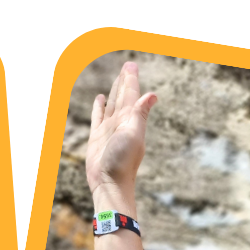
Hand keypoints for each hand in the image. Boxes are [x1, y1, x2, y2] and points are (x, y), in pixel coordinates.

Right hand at [87, 61, 158, 200]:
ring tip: (117, 79)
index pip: (132, 94)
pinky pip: (98, 116)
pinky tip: (100, 99)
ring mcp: (108, 128)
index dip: (131, 79)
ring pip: (111, 103)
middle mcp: (120, 121)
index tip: (131, 65)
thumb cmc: (123, 162)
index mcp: (130, 119)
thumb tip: (152, 95)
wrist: (110, 183)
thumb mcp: (133, 135)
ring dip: (114, 91)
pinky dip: (99, 107)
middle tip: (128, 66)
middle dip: (125, 81)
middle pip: (123, 96)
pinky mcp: (97, 136)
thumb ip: (140, 114)